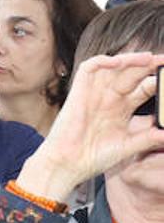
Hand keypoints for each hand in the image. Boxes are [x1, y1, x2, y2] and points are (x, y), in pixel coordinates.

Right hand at [16, 53, 163, 203]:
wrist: (67, 164)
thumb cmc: (92, 157)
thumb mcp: (128, 146)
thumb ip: (148, 138)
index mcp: (122, 110)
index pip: (144, 88)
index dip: (159, 81)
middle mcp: (110, 98)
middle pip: (132, 75)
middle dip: (148, 66)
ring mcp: (95, 94)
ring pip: (113, 67)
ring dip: (130, 60)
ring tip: (148, 58)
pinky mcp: (79, 92)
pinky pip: (88, 69)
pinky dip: (102, 61)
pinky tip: (118, 63)